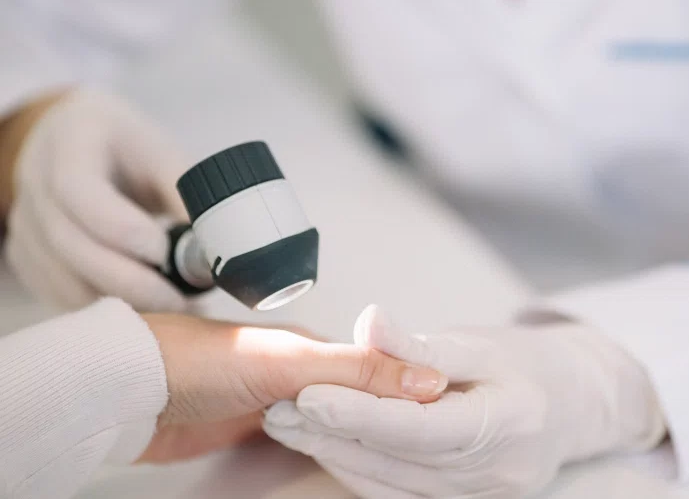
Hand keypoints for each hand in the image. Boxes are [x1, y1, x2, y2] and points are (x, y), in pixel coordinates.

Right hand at [4, 88, 188, 311]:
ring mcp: (24, 221)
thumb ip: (188, 194)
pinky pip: (59, 294)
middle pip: (70, 243)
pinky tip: (142, 309)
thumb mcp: (162, 155)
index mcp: (72, 140)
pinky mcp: (26, 256)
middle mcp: (35, 180)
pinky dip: (102, 310)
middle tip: (179, 302)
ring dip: (118, 302)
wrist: (79, 144)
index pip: (79, 190)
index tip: (166, 252)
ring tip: (169, 309)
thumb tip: (224, 245)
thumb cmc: (129, 150)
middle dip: (130, 281)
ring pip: (63, 277)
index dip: (123, 229)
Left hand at [137, 313, 447, 462]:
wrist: (130, 390)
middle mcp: (299, 370)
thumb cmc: (199, 362)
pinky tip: (337, 455)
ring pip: (331, 420)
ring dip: (356, 433)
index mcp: (314, 346)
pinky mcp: (251, 426)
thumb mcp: (291, 363)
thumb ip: (357, 371)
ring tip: (393, 451)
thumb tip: (427, 377)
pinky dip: (322, 446)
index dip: (410, 391)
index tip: (444, 413)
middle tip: (424, 442)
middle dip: (387, 415)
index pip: (378, 371)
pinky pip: (301, 438)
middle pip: (357, 397)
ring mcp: (275, 399)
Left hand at [264, 306, 665, 497]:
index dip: (360, 413)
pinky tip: (328, 447)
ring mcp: (481, 497)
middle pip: (398, 460)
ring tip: (289, 424)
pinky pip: (401, 495)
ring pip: (392, 484)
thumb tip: (368, 321)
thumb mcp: (482, 343)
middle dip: (332, 434)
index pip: (420, 426)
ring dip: (336, 454)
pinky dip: (362, 471)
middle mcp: (495, 474)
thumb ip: (421, 344)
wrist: (574, 406)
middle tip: (278, 407)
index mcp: (508, 424)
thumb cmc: (528, 365)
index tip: (308, 394)